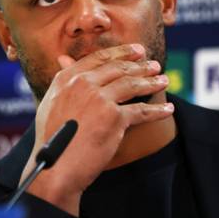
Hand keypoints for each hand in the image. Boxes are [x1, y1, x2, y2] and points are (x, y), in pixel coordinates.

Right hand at [21, 43, 172, 215]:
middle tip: (155, 65)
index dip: (121, 52)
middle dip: (141, 66)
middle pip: (119, 69)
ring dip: (152, 82)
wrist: (55, 167)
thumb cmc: (51, 139)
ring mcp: (99, 99)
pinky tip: (167, 110)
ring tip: (164, 81)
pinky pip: (141, 111)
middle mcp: (82, 84)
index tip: (137, 50)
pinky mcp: (114, 118)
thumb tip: (63, 58)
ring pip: (132, 85)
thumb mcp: (51, 102)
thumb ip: (63, 80)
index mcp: (66, 78)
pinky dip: (157, 111)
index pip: (99, 58)